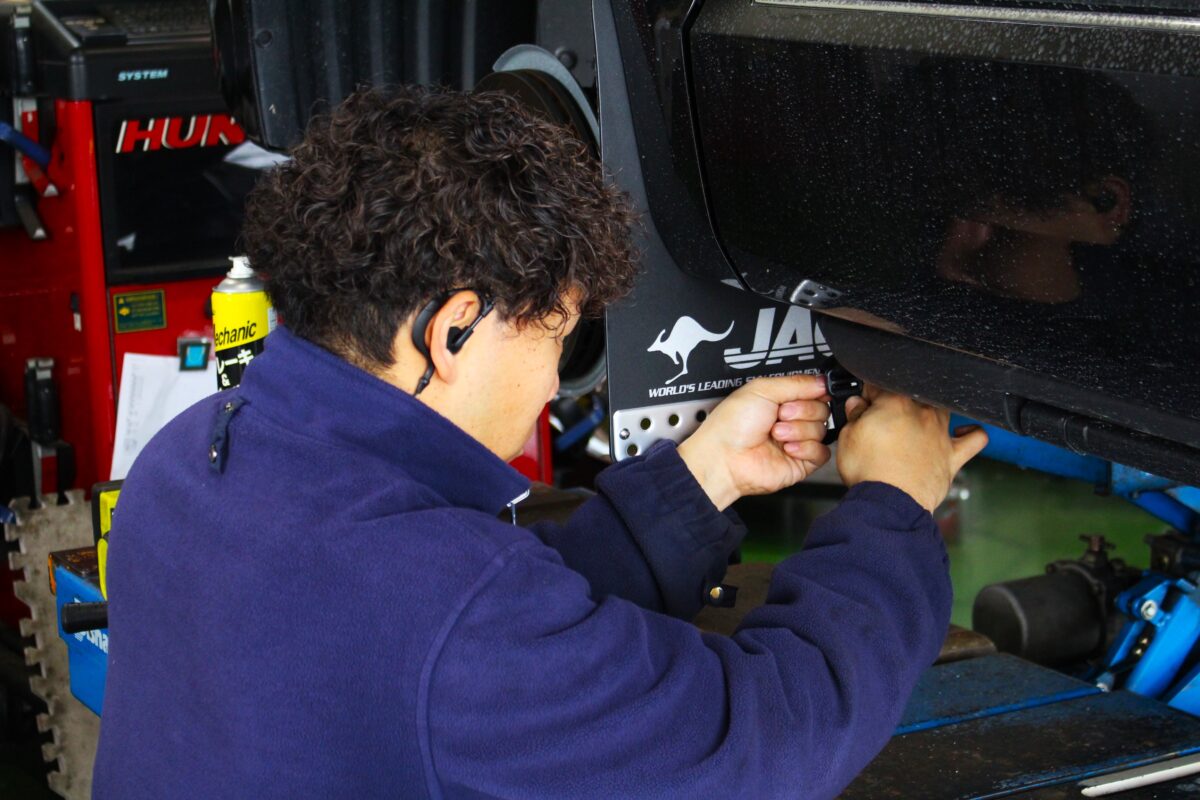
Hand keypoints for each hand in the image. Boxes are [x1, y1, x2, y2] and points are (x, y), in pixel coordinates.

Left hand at [676, 375, 831, 510]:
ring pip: (822, 430)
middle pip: (821, 409)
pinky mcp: (801, 462)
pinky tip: (787, 448)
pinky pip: (822, 452)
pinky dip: (806, 448)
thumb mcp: (762, 390)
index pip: (814, 391)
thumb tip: (822, 381)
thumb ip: (796, 382)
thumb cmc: (731, 426)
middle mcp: (790, 419)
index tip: (803, 394)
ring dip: (798, 430)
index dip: (813, 392)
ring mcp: (796, 441)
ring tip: (776, 433)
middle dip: (801, 411)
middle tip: (780, 415)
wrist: (724, 457)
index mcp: (781, 400)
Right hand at [836, 385, 988, 512]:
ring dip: (929, 410)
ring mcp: (940, 434)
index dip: (866, 395)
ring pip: (942, 408)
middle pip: (910, 394)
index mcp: (894, 402)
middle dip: (894, 402)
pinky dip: (971, 432)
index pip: (878, 385)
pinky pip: (975, 438)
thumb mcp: (848, 438)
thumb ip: (855, 416)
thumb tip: (857, 405)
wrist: (888, 502)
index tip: (861, 406)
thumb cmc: (869, 472)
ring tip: (915, 422)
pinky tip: (962, 431)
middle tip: (881, 420)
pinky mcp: (953, 456)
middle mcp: (922, 413)